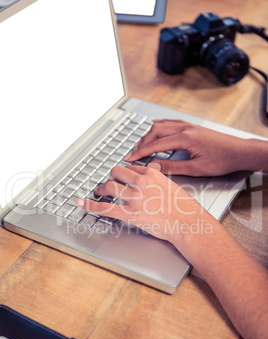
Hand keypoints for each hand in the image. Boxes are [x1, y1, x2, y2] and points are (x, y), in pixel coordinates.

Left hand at [76, 165, 205, 242]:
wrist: (188, 223)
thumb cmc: (183, 207)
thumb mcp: (171, 184)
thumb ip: (157, 177)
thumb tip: (150, 170)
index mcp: (151, 174)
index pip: (130, 168)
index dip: (124, 174)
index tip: (120, 177)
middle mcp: (141, 183)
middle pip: (116, 172)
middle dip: (111, 178)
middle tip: (109, 184)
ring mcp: (134, 198)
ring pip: (109, 187)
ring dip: (101, 189)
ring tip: (99, 192)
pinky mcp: (129, 214)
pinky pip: (105, 208)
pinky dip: (90, 205)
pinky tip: (81, 202)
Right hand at [125, 119, 255, 175]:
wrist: (239, 152)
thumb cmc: (222, 160)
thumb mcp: (196, 169)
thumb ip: (173, 167)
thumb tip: (155, 167)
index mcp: (185, 138)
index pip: (156, 144)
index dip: (141, 152)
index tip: (130, 158)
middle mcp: (186, 128)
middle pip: (155, 131)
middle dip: (142, 142)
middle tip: (133, 153)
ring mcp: (189, 126)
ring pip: (162, 125)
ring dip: (149, 134)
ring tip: (141, 144)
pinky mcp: (192, 127)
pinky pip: (171, 122)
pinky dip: (160, 126)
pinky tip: (156, 128)